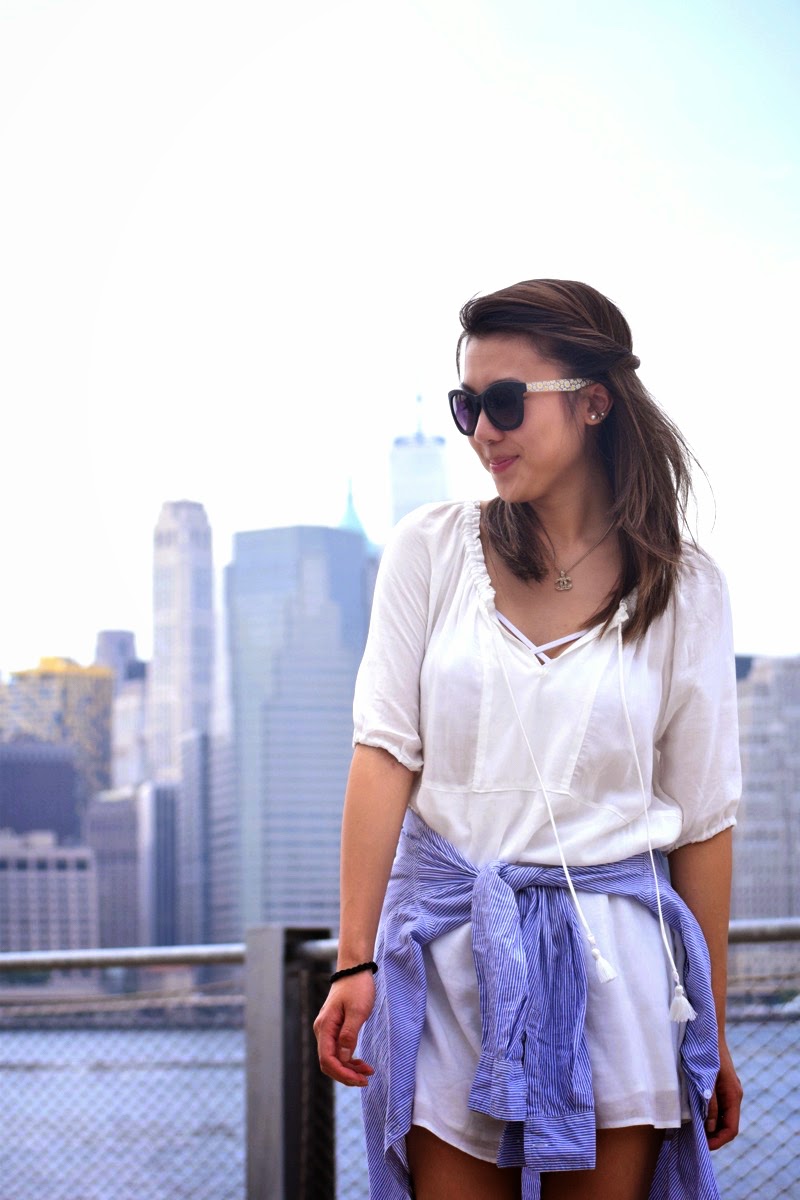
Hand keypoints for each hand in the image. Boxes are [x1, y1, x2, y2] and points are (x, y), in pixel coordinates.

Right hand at [313, 971, 375, 1086]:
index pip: (328, 1060)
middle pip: (328, 1063)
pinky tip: (361, 1063)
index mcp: (325, 1027)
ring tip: (367, 1072)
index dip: (342, 1074)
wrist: (354, 970)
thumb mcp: (358, 1011)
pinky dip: (349, 1059)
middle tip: (366, 1080)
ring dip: (349, 1068)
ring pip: (333, 1058)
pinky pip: (338, 1050)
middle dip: (346, 1075)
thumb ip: (349, 1035)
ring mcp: (327, 1030)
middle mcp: (322, 1030)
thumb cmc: (357, 988)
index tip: (360, 1079)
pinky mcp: (334, 1028)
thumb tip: (343, 1057)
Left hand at [705, 1039, 742, 1149]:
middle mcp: (734, 1095)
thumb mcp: (706, 1079)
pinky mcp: (721, 1085)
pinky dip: (708, 1114)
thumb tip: (709, 1128)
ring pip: (722, 1116)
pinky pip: (717, 1106)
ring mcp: (728, 1090)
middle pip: (727, 1125)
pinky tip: (694, 1114)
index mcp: (733, 1095)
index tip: (704, 1146)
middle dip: (713, 1136)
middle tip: (695, 1140)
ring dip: (710, 1126)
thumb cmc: (705, 1054)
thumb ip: (709, 1103)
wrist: (708, 1032)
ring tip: (693, 1130)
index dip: (718, 1141)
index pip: (731, 1129)